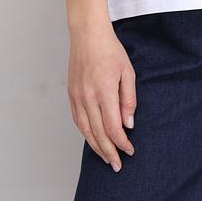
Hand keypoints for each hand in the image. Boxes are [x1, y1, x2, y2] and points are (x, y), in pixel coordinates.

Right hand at [67, 22, 136, 171]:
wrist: (87, 35)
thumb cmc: (110, 50)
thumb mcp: (127, 72)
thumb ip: (128, 99)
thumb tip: (128, 124)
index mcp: (104, 92)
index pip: (112, 127)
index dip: (121, 143)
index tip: (130, 150)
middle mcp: (88, 97)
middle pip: (98, 134)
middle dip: (109, 152)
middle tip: (118, 165)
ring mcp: (77, 97)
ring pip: (86, 130)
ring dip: (96, 147)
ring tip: (106, 158)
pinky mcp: (71, 95)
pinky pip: (78, 120)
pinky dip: (86, 133)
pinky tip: (93, 140)